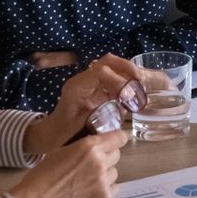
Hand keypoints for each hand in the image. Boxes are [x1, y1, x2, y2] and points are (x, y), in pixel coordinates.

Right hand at [9, 130, 127, 197]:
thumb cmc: (42, 176)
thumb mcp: (62, 151)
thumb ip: (84, 146)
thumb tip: (98, 145)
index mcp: (89, 147)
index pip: (119, 137)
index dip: (116, 139)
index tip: (112, 142)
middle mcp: (100, 162)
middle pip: (116, 154)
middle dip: (106, 157)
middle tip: (91, 164)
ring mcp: (103, 182)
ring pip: (114, 172)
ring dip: (105, 174)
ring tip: (87, 180)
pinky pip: (113, 188)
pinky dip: (104, 189)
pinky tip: (89, 191)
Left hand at [23, 53, 142, 154]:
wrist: (51, 135)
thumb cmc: (62, 135)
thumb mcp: (81, 130)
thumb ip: (102, 120)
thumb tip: (126, 113)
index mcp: (78, 87)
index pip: (102, 70)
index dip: (119, 80)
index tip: (129, 96)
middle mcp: (84, 80)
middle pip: (110, 62)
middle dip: (130, 70)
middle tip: (143, 84)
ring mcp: (90, 82)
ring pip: (115, 67)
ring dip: (132, 74)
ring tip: (145, 87)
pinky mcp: (97, 88)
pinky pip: (115, 77)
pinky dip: (129, 82)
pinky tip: (138, 93)